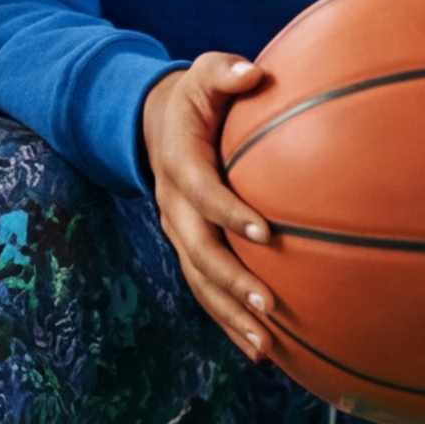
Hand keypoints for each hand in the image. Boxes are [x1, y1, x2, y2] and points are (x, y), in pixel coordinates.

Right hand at [141, 55, 276, 361]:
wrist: (156, 126)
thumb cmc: (196, 98)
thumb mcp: (205, 75)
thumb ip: (226, 72)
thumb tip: (254, 72)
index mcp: (180, 165)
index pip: (203, 193)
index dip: (229, 212)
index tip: (265, 231)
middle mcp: (174, 207)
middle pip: (198, 252)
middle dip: (231, 282)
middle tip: (268, 306)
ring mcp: (179, 233)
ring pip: (200, 282)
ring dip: (230, 316)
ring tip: (264, 348)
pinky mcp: (190, 250)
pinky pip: (206, 291)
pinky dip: (229, 322)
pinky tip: (261, 352)